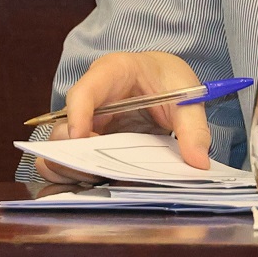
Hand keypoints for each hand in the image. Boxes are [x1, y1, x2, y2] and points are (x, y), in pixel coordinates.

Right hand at [37, 50, 209, 183]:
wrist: (162, 78)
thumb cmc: (168, 78)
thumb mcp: (187, 96)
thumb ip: (194, 128)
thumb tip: (198, 162)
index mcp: (111, 73)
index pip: (83, 92)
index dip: (78, 116)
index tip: (83, 140)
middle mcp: (90, 98)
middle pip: (64, 126)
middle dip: (70, 152)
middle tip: (95, 172)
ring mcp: (87, 121)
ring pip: (60, 146)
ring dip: (70, 167)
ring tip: (97, 180)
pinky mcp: (90, 140)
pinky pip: (72, 158)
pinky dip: (76, 174)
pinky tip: (97, 183)